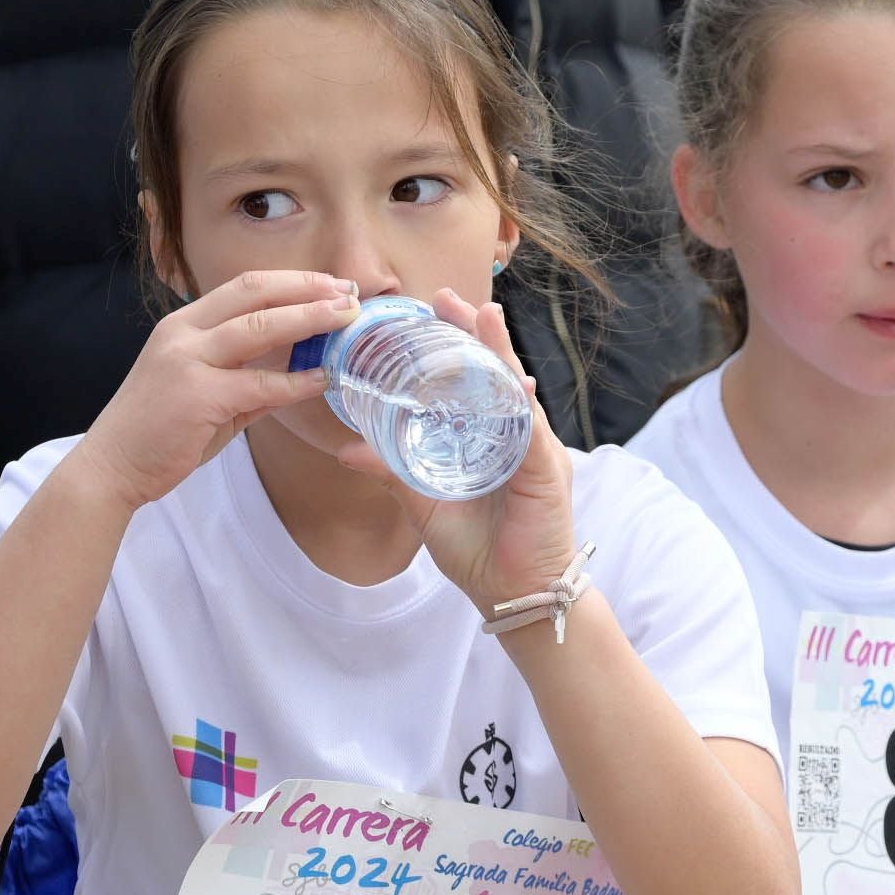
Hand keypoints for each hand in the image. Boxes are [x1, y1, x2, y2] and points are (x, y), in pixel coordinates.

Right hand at [71, 271, 347, 511]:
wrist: (112, 467)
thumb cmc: (161, 432)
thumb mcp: (204, 391)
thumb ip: (247, 375)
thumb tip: (299, 368)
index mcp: (184, 324)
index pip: (245, 286)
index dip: (293, 281)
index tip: (332, 285)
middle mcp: (183, 332)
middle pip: (255, 291)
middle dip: (307, 288)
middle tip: (350, 292)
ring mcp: (187, 360)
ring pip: (259, 327)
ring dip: (310, 319)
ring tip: (347, 318)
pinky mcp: (196, 396)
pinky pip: (259, 383)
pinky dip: (296, 381)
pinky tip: (324, 379)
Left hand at [339, 289, 579, 624]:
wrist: (512, 595)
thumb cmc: (478, 551)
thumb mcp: (424, 504)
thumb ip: (393, 472)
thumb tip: (347, 448)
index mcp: (489, 439)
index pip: (474, 382)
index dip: (456, 346)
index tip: (433, 313)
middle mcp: (516, 436)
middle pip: (496, 374)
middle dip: (477, 334)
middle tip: (450, 299)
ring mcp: (536, 451)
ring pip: (516, 391)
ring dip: (500, 353)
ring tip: (482, 316)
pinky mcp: (547, 472)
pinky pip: (532, 430)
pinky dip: (519, 404)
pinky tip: (508, 377)